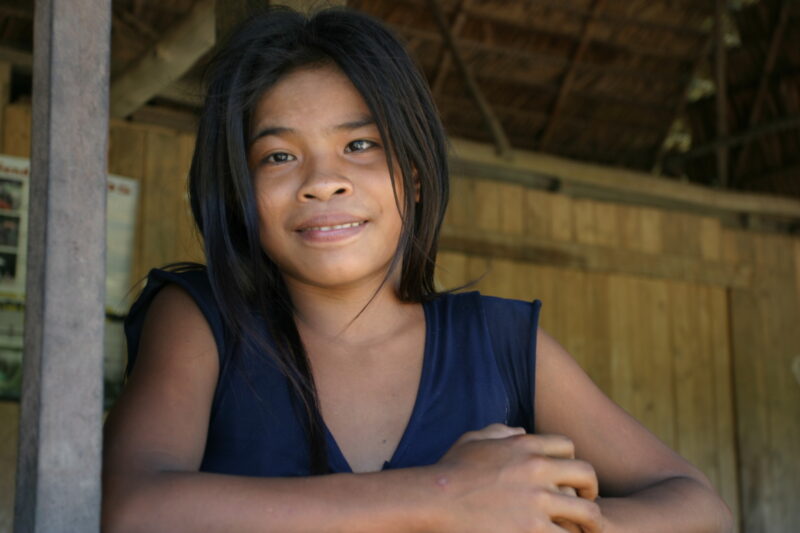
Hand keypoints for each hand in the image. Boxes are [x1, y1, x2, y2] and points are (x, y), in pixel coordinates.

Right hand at [433, 424, 602, 531]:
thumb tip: (518, 431)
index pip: (567, 446)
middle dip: (591, 489)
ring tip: (585, 531)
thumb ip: (499, 432)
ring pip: (589, 512)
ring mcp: (538, 501)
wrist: (434, 500)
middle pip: (586, 474)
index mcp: (524, 446)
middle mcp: (537, 469)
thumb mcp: (473, 440)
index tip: (568, 478)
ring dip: (589, 523)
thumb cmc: (448, 472)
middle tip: (587, 502)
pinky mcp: (533, 530)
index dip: (571, 462)